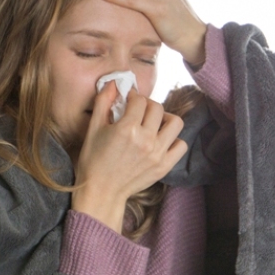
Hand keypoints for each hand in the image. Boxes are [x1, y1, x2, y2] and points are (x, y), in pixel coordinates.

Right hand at [71, 81, 187, 232]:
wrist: (101, 191)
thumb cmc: (93, 160)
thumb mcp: (93, 128)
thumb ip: (103, 102)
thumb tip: (114, 83)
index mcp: (127, 128)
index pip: (140, 100)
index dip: (133, 96)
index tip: (129, 100)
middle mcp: (146, 140)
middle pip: (157, 108)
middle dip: (148, 105)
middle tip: (139, 110)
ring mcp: (157, 154)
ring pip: (175, 123)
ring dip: (165, 118)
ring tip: (155, 123)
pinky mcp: (164, 166)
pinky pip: (181, 145)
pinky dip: (174, 140)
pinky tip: (161, 140)